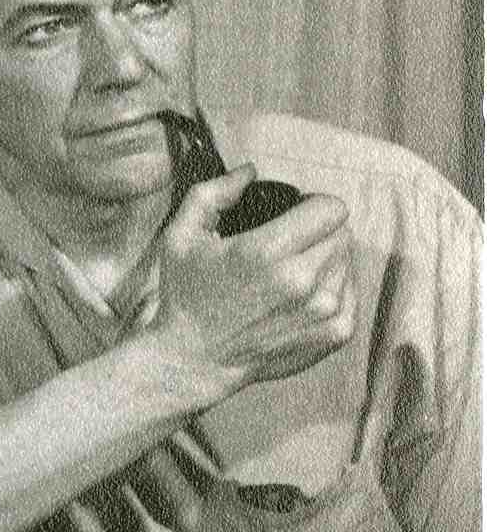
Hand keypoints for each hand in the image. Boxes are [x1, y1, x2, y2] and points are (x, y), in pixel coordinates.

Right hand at [138, 172, 355, 403]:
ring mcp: (325, 311)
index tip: (293, 215)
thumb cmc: (185, 295)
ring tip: (290, 275)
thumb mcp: (180, 235)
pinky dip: (331, 289)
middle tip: (287, 247)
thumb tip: (250, 171)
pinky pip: (351, 292)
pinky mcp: (336, 333)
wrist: (195, 359)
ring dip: (326, 260)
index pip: (331, 208)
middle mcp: (304, 281)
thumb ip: (214, 193)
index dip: (312, 205)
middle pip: (342, 233)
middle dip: (318, 232)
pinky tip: (299, 298)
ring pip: (348, 262)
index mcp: (267, 252)